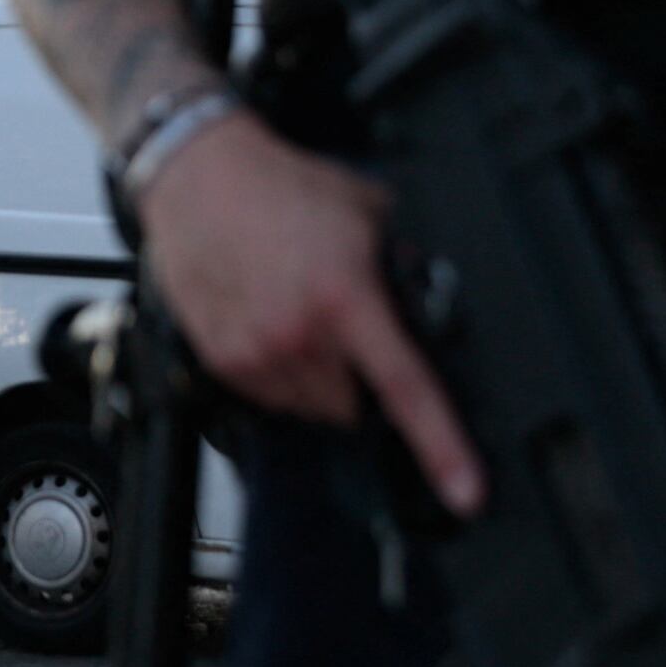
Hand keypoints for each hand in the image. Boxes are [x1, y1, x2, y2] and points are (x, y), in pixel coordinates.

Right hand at [135, 110, 480, 518]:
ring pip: (314, 406)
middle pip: (356, 406)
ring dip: (321, 379)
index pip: (406, 387)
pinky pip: (271, 397)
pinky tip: (272, 321)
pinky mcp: (222, 361)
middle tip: (346, 325)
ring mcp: (255, 353)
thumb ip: (403, 262)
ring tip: (303, 315)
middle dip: (362, 378)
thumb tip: (431, 301)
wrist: (199, 175)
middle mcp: (299, 335)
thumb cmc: (281, 187)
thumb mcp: (366, 210)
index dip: (442, 446)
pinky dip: (282, 373)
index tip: (466, 491)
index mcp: (345, 297)